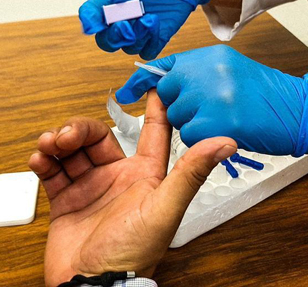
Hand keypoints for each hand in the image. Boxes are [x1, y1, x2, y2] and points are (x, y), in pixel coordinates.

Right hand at [28, 90, 236, 285]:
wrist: (93, 284)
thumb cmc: (134, 252)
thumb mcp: (166, 206)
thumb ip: (192, 172)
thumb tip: (226, 142)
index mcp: (147, 174)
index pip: (154, 131)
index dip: (155, 107)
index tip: (153, 82)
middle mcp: (119, 176)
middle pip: (100, 136)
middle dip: (81, 128)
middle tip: (67, 135)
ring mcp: (92, 186)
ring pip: (74, 148)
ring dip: (59, 140)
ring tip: (50, 146)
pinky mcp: (67, 199)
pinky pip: (53, 169)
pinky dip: (43, 159)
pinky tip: (40, 159)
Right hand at [78, 0, 215, 59]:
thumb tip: (118, 0)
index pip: (90, 14)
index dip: (90, 21)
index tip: (96, 24)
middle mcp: (122, 16)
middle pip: (106, 40)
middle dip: (113, 37)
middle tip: (126, 24)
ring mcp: (140, 28)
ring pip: (127, 47)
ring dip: (136, 38)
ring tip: (150, 17)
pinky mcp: (158, 36)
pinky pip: (148, 52)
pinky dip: (150, 44)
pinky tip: (157, 24)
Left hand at [115, 45, 307, 155]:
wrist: (300, 110)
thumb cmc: (270, 96)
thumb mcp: (232, 70)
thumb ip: (201, 74)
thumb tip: (170, 81)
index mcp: (210, 57)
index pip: (165, 65)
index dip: (143, 80)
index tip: (125, 92)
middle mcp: (207, 72)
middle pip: (168, 94)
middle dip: (181, 108)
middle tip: (207, 112)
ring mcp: (212, 97)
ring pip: (178, 118)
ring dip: (195, 126)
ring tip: (223, 121)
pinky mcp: (219, 123)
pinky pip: (192, 137)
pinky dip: (205, 141)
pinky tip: (226, 133)